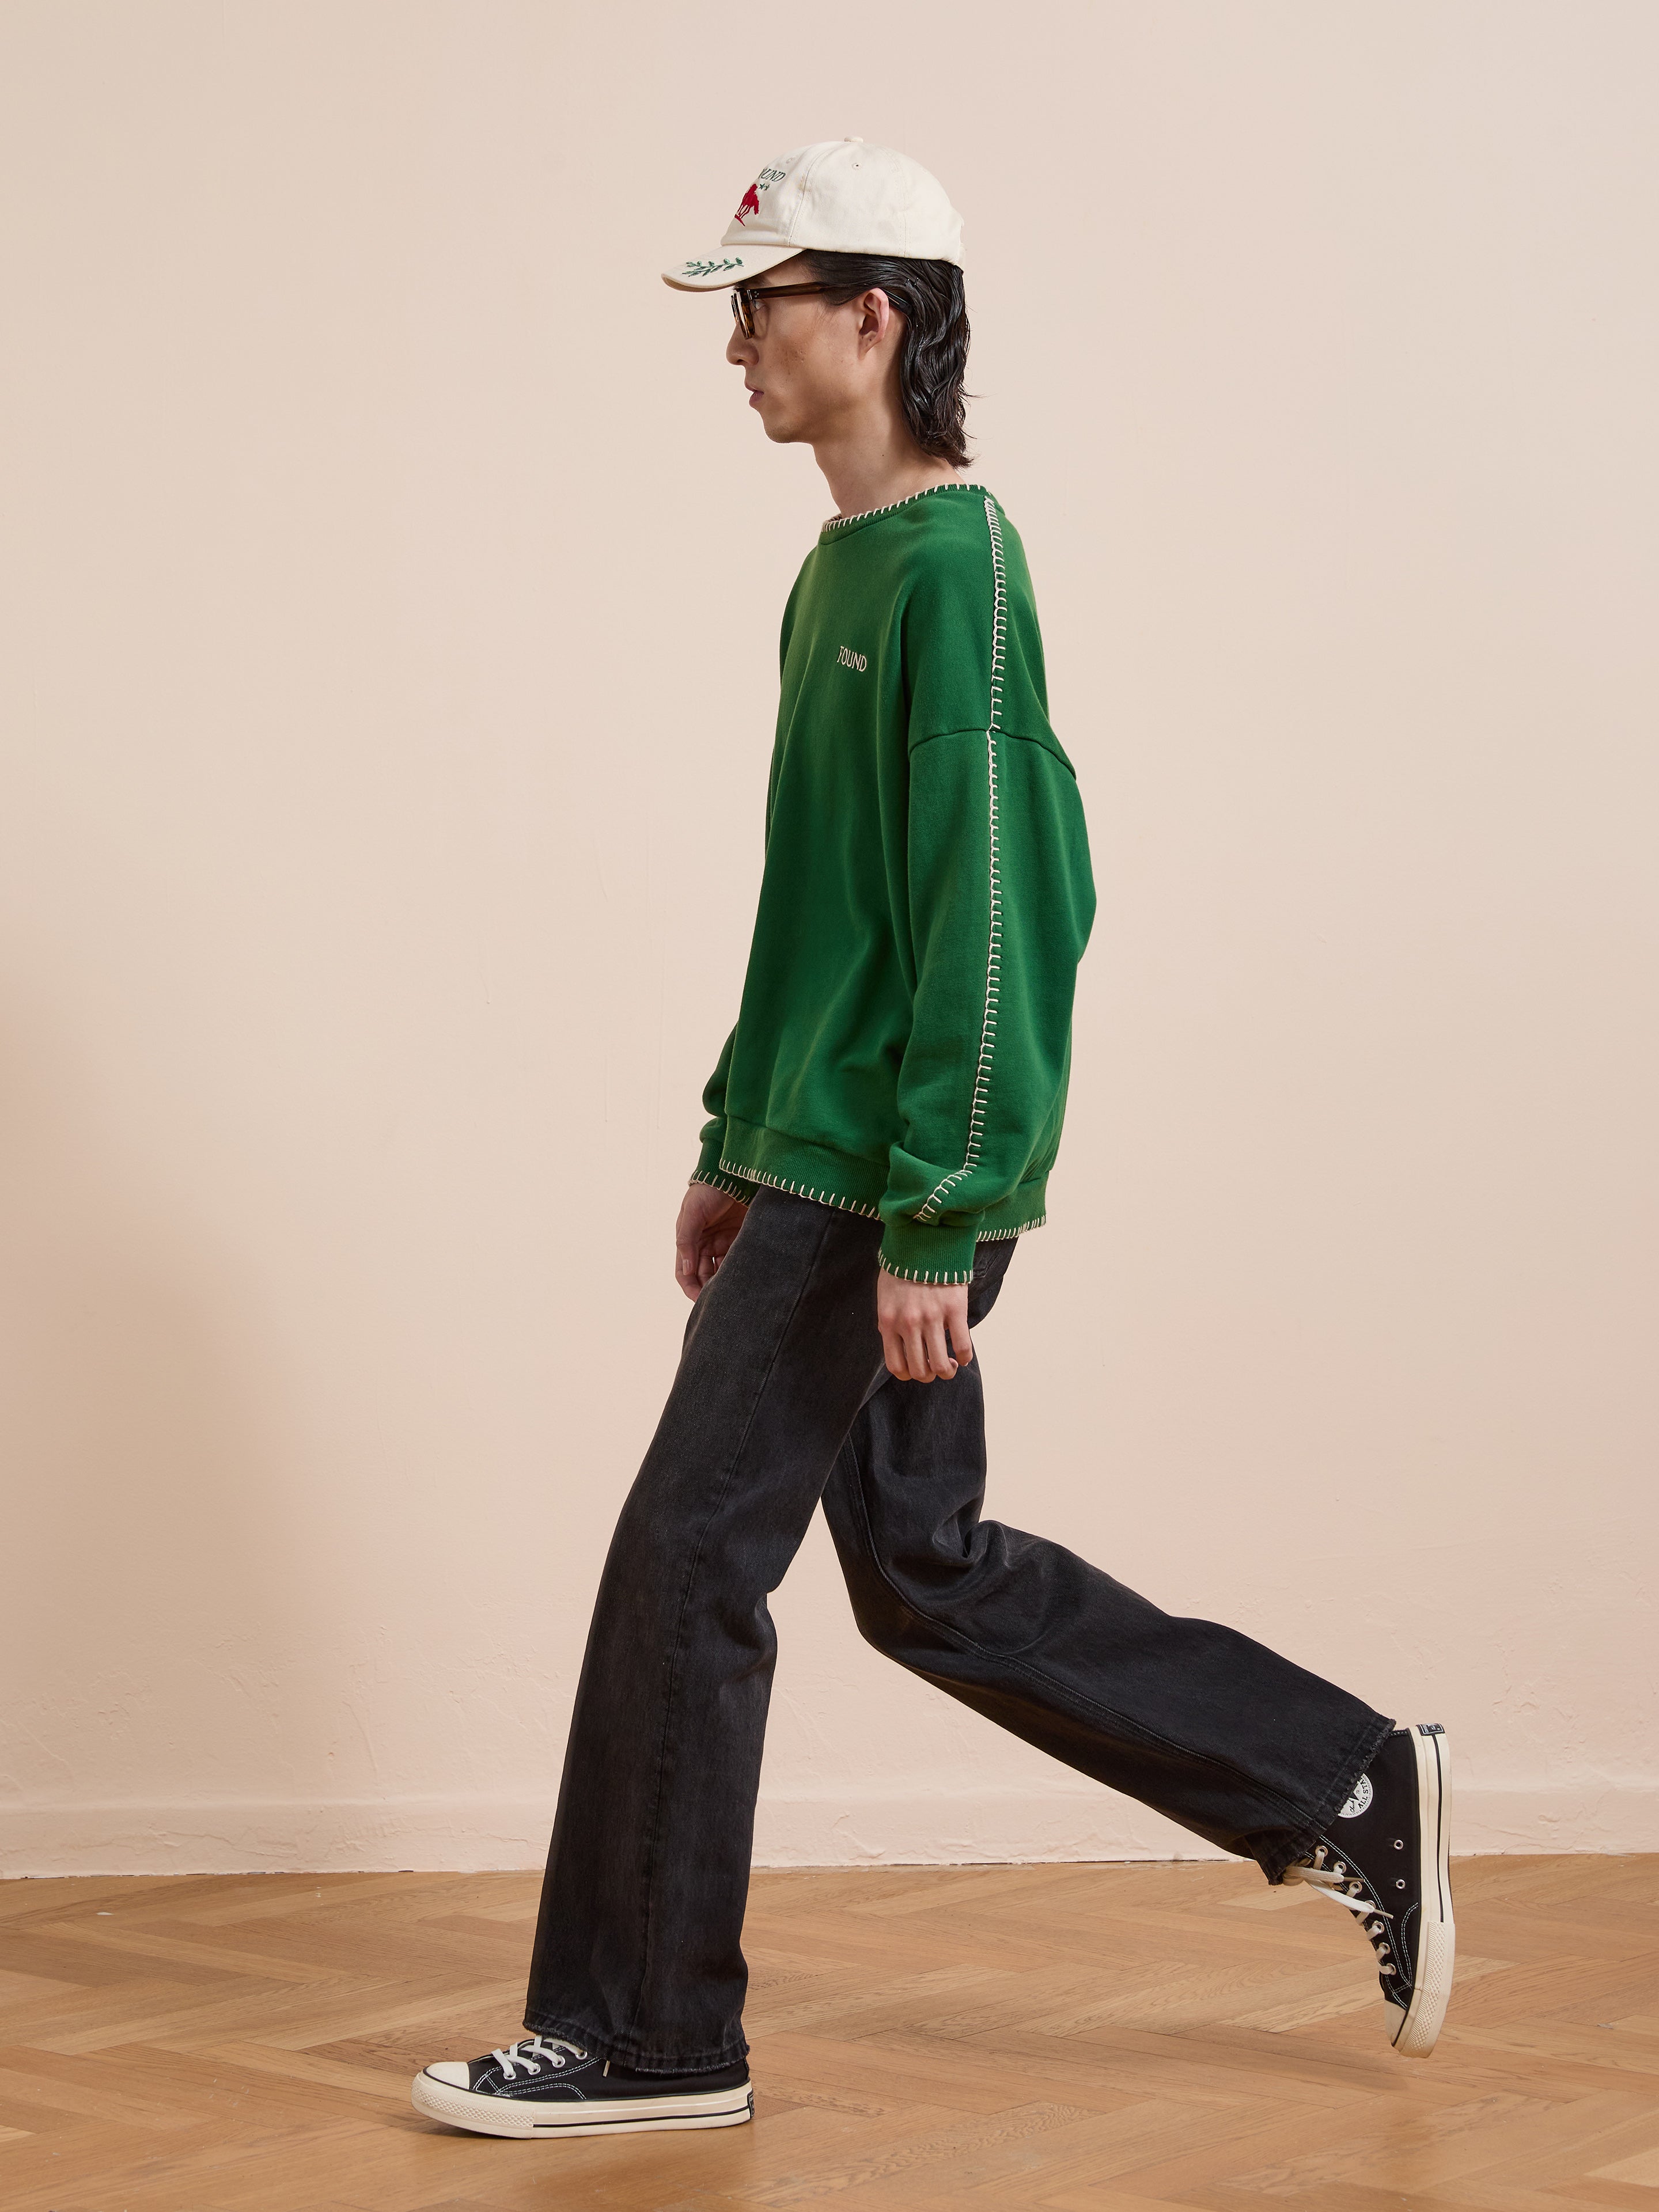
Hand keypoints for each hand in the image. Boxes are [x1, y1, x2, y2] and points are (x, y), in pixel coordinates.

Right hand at [675, 1181, 748, 1299]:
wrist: (735, 1171)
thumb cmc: (708, 1189)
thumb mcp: (693, 1212)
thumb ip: (687, 1240)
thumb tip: (685, 1269)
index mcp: (689, 1241)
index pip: (685, 1273)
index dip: (691, 1289)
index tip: (701, 1302)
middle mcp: (705, 1245)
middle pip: (704, 1276)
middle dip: (710, 1290)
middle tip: (722, 1303)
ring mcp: (724, 1242)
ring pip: (723, 1271)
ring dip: (727, 1283)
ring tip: (736, 1292)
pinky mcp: (742, 1238)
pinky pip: (740, 1260)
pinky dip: (742, 1270)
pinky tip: (748, 1278)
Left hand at [877, 1272, 973, 1382]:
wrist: (922, 1238)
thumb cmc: (902, 1267)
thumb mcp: (885, 1296)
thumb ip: (891, 1321)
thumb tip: (900, 1344)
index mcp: (888, 1321)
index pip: (896, 1366)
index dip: (909, 1375)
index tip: (918, 1368)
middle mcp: (908, 1324)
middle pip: (919, 1370)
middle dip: (929, 1375)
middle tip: (936, 1367)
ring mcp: (932, 1317)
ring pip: (941, 1365)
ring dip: (947, 1371)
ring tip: (950, 1364)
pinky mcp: (954, 1309)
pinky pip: (962, 1346)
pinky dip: (964, 1357)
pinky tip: (963, 1355)